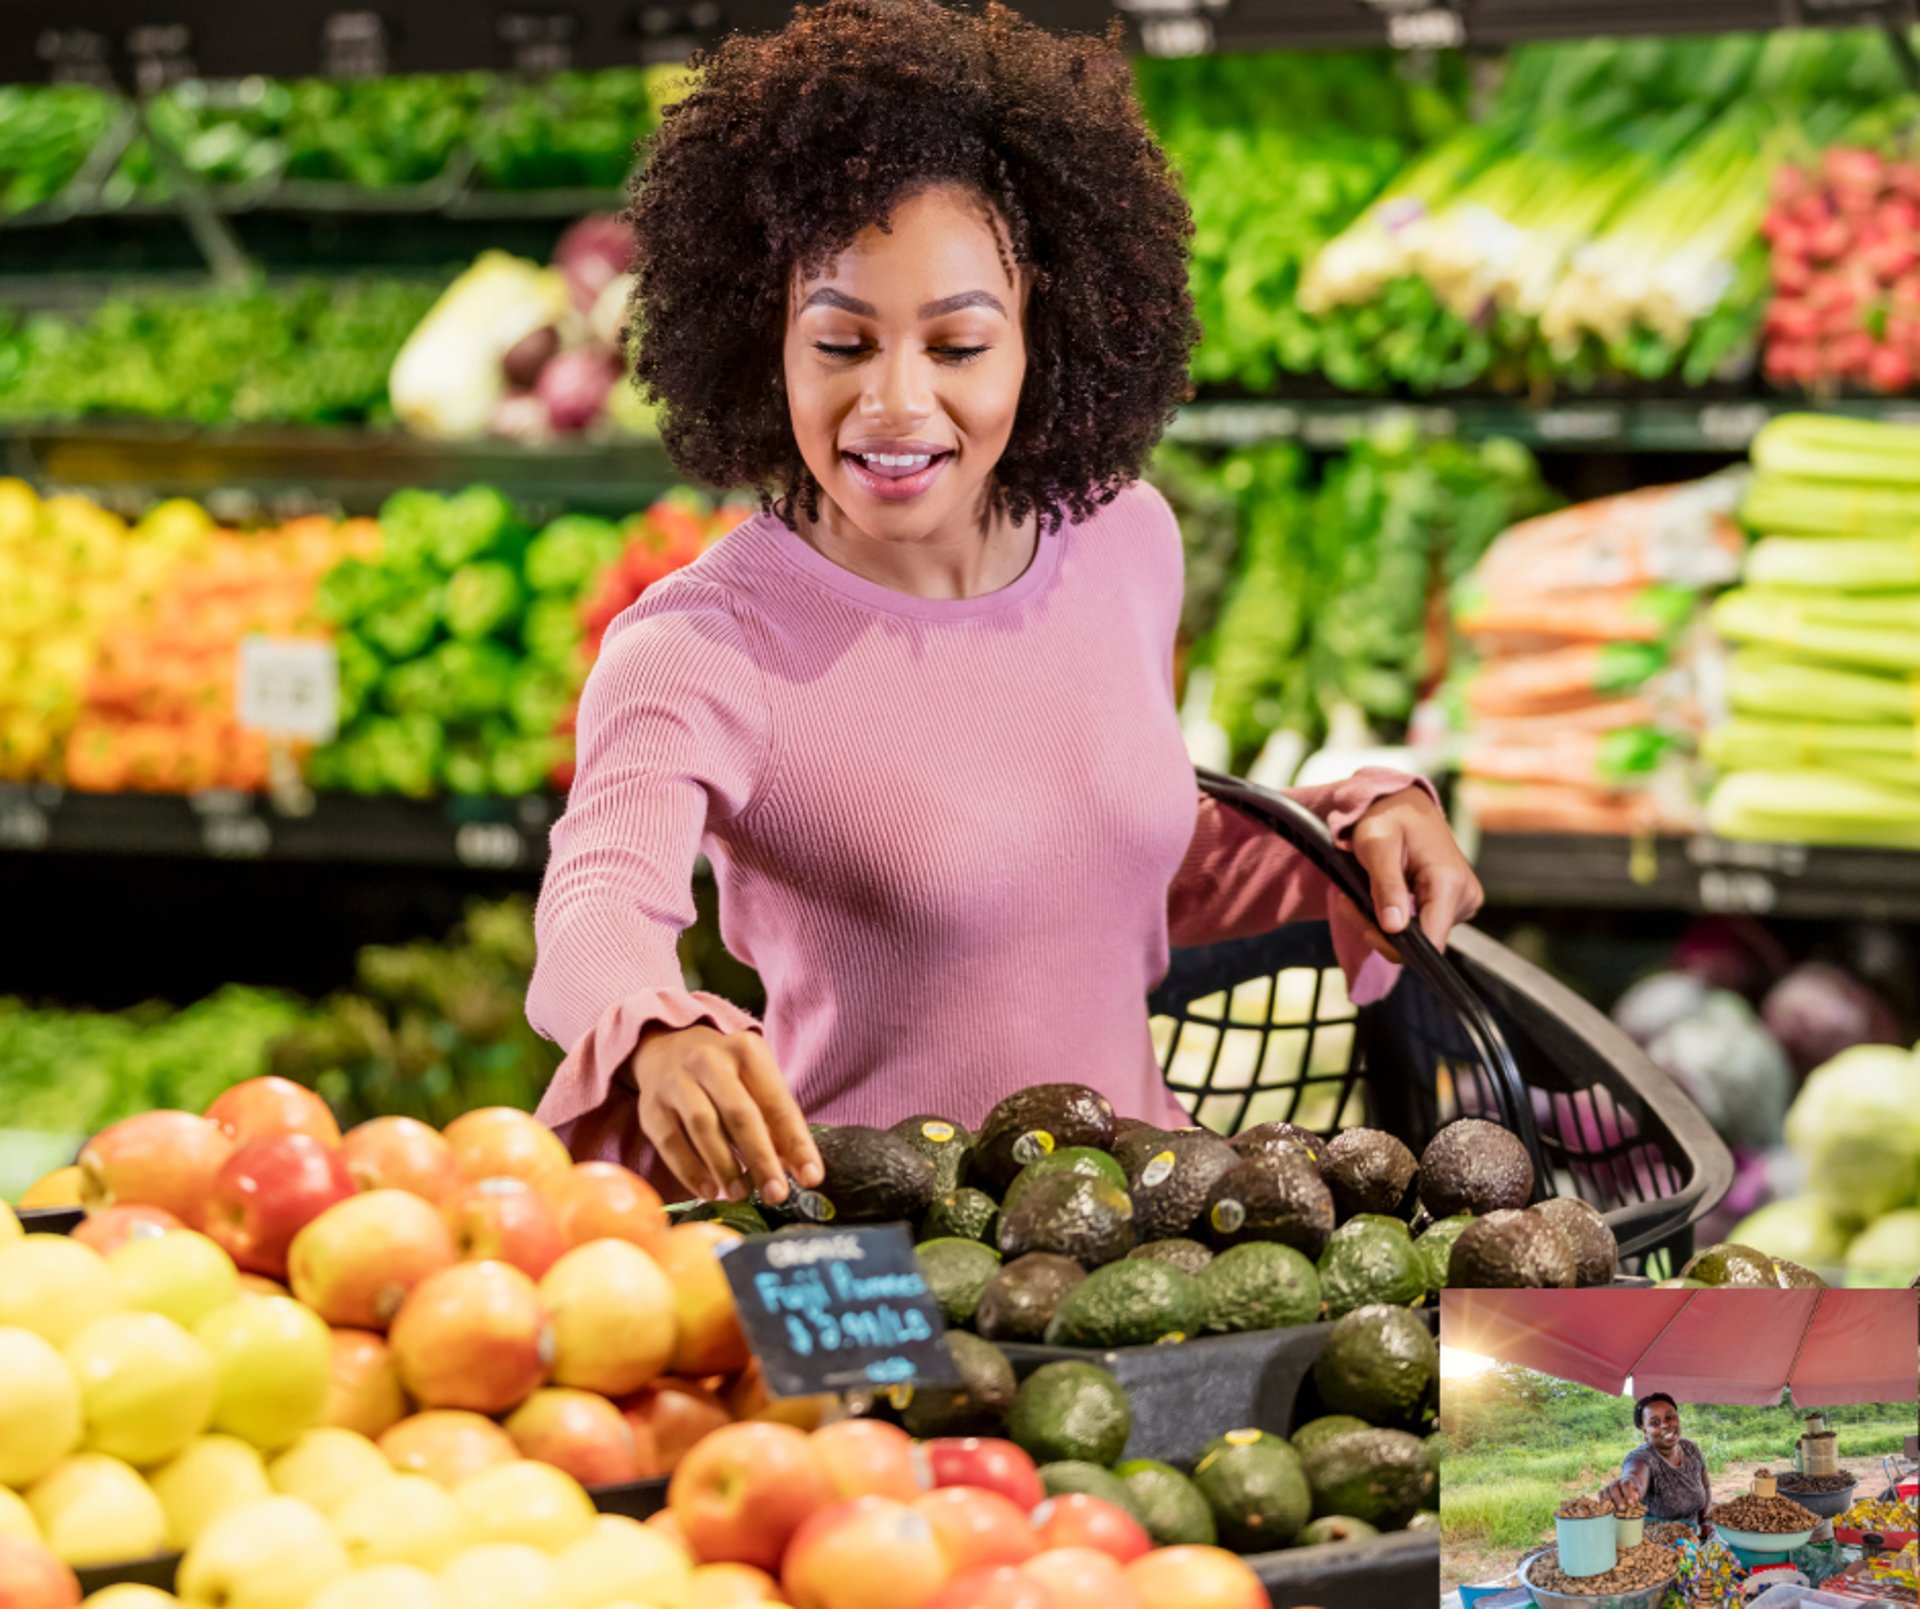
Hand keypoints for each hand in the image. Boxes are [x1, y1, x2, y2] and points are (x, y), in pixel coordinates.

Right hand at [630, 1023, 822, 1205]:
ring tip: (742, 1194)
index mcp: (746, 1051)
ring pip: (703, 1127)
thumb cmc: (725, 1074)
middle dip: (761, 1158)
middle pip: (740, 1114)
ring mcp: (676, 1081)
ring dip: (726, 1167)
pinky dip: (692, 1172)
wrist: (667, 1049)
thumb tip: (799, 1169)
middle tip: (776, 1194)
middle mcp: (709, 1060)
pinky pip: (671, 1143)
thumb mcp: (755, 1081)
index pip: (777, 1102)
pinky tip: (710, 1191)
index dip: (796, 1142)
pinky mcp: (651, 1106)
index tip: (811, 1178)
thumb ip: (776, 1121)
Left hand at [1349, 787, 1482, 950]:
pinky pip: (1423, 924)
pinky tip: (1378, 895)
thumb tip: (1394, 928)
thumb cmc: (1388, 817)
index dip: (1395, 944)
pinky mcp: (1454, 902)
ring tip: (1359, 895)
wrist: (1405, 802)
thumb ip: (1386, 886)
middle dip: (1380, 929)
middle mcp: (1465, 895)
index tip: (1365, 926)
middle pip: (1421, 940)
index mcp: (1449, 883)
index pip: (1431, 942)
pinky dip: (1395, 916)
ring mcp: (1463, 900)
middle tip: (1350, 902)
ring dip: (1382, 922)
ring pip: (1419, 935)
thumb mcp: (1376, 845)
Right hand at [1599, 1479, 1634, 1509]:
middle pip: (1613, 1487)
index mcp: (1626, 1481)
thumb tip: (1635, 1499)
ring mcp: (1609, 1486)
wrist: (1628, 1484)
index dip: (1628, 1493)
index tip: (1631, 1502)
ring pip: (1606, 1491)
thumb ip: (1637, 1495)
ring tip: (1612, 1510)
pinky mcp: (1604, 1490)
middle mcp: (1616, 1482)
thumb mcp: (1639, 1491)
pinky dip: (1601, 1500)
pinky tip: (1604, 1508)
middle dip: (1617, 1498)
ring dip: (1609, 1501)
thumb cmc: (1635, 1490)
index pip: (1625, 1484)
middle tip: (1622, 1508)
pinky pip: (1600, 1493)